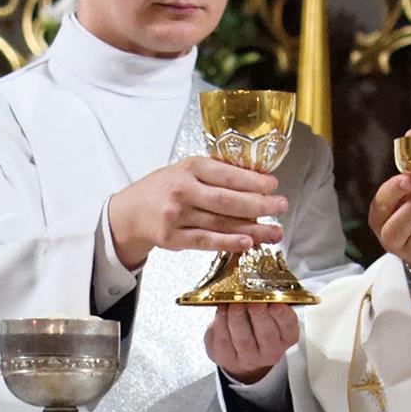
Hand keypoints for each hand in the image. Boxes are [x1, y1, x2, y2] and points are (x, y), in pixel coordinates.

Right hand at [107, 159, 287, 270]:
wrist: (129, 212)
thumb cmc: (163, 189)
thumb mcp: (185, 171)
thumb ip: (215, 174)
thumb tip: (256, 181)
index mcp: (188, 168)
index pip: (226, 174)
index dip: (253, 181)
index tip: (273, 185)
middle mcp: (182, 190)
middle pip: (227, 200)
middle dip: (259, 205)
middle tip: (281, 207)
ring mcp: (176, 215)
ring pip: (220, 223)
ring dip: (252, 229)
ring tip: (274, 232)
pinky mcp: (172, 238)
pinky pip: (206, 241)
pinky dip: (228, 243)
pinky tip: (247, 243)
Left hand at [206, 304, 297, 383]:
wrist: (240, 352)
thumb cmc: (256, 327)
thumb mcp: (269, 314)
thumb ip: (268, 301)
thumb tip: (257, 284)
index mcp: (286, 337)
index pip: (288, 326)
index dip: (282, 314)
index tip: (275, 304)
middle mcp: (270, 351)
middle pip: (266, 334)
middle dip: (258, 315)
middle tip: (252, 301)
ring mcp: (248, 358)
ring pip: (242, 339)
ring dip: (237, 317)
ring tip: (234, 302)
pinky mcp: (227, 358)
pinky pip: (223, 341)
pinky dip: (221, 322)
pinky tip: (222, 309)